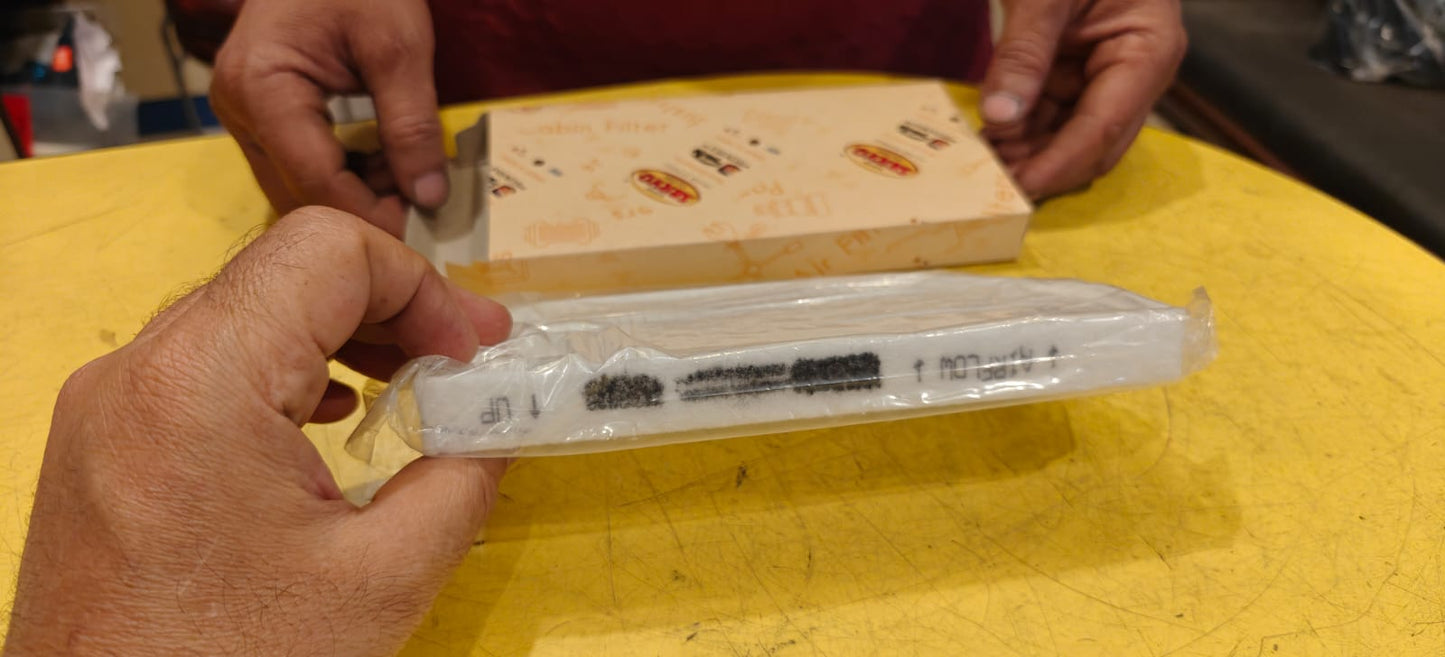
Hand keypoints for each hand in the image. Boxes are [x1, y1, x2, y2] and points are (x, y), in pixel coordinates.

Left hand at [5, 208, 511, 654]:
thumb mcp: (385, 580)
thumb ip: (465, 476)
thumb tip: (501, 421)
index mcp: (201, 382)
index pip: (327, 250)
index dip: (424, 286)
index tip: (474, 351)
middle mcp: (137, 372)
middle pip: (286, 270)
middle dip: (393, 306)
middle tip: (466, 361)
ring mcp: (109, 405)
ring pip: (245, 308)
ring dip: (341, 333)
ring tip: (409, 385)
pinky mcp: (105, 441)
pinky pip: (205, 361)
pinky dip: (284, 368)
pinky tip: (328, 416)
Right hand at [211, 0, 445, 235]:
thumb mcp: (399, 46)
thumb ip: (412, 124)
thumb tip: (429, 197)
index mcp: (261, 86)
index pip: (314, 179)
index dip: (369, 215)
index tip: (420, 232)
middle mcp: (237, 107)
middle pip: (298, 191)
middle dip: (361, 207)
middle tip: (421, 207)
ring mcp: (242, 113)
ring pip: (296, 185)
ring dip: (353, 194)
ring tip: (407, 176)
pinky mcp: (258, 114)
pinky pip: (297, 164)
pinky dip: (342, 173)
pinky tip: (384, 162)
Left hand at [980, 0, 1186, 198]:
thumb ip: (1024, 52)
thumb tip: (1001, 116)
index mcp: (1149, 49)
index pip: (1105, 126)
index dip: (1060, 163)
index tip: (1018, 188)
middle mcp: (1135, 70)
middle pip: (1094, 142)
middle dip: (1044, 164)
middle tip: (990, 181)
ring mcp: (1106, 72)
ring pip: (1069, 134)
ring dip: (1027, 151)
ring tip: (980, 158)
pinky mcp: (1076, 70)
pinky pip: (1052, 113)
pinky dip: (1021, 128)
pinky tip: (988, 136)